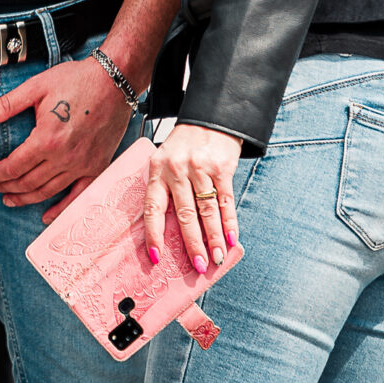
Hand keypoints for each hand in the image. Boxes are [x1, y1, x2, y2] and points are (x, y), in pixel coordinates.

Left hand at [0, 56, 133, 212]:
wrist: (114, 81)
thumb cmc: (77, 80)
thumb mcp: (37, 87)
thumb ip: (7, 104)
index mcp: (47, 139)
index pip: (14, 166)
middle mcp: (64, 157)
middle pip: (28, 182)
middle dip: (7, 187)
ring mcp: (82, 165)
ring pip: (48, 191)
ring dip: (26, 198)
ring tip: (11, 199)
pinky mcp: (97, 166)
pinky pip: (77, 195)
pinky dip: (61, 209)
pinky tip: (47, 215)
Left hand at [147, 123, 241, 273]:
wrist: (210, 117)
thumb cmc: (184, 147)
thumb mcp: (166, 161)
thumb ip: (166, 189)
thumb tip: (171, 232)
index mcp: (157, 170)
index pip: (153, 207)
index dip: (154, 234)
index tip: (156, 257)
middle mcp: (177, 169)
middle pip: (185, 214)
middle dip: (192, 244)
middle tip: (197, 266)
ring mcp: (200, 167)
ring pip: (207, 211)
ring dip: (213, 238)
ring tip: (216, 258)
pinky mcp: (222, 167)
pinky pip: (225, 200)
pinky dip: (229, 222)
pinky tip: (231, 239)